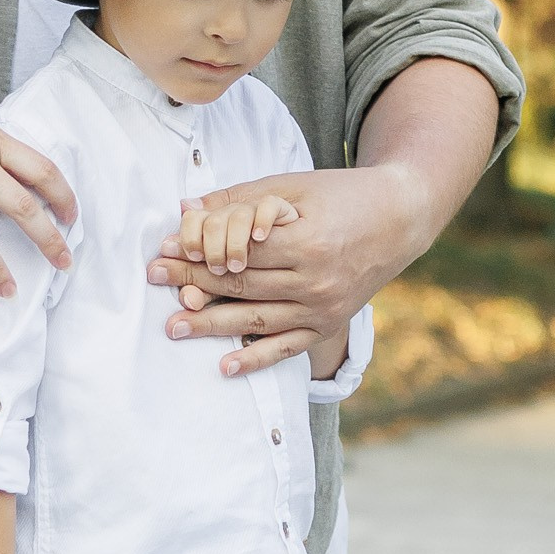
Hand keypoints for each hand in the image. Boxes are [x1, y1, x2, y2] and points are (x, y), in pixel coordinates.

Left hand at [149, 162, 425, 373]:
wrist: (400, 219)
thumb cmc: (342, 194)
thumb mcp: (292, 186)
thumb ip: (240, 199)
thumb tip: (187, 209)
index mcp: (306, 240)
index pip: (237, 252)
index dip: (196, 251)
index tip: (163, 249)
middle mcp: (316, 280)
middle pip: (240, 285)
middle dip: (192, 282)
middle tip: (154, 281)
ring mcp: (324, 308)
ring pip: (256, 319)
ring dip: (210, 324)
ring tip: (172, 326)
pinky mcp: (329, 325)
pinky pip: (287, 348)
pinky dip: (256, 358)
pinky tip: (225, 366)